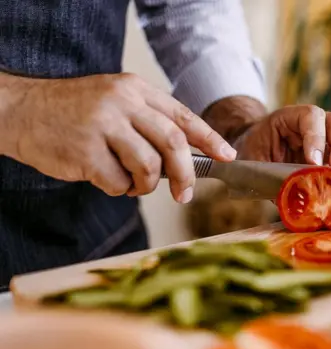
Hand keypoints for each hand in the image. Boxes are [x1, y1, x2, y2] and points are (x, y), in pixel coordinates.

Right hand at [0, 72, 235, 202]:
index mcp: (135, 90)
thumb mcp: (115, 102)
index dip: (210, 139)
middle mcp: (122, 104)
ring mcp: (103, 126)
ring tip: (132, 183)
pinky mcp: (85, 152)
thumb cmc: (74, 112)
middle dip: (186, 173)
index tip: (228, 156)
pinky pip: (118, 182)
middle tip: (185, 194)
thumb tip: (186, 158)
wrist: (21, 111)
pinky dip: (118, 188)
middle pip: (173, 142)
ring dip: (146, 184)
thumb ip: (148, 123)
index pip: (183, 116)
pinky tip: (104, 178)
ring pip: (149, 166)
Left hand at [204, 98, 330, 168]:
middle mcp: (316, 123)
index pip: (311, 117)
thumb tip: (288, 199)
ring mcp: (328, 139)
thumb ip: (270, 174)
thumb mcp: (255, 159)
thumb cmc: (255, 148)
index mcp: (292, 116)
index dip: (315, 138)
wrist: (257, 147)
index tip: (313, 162)